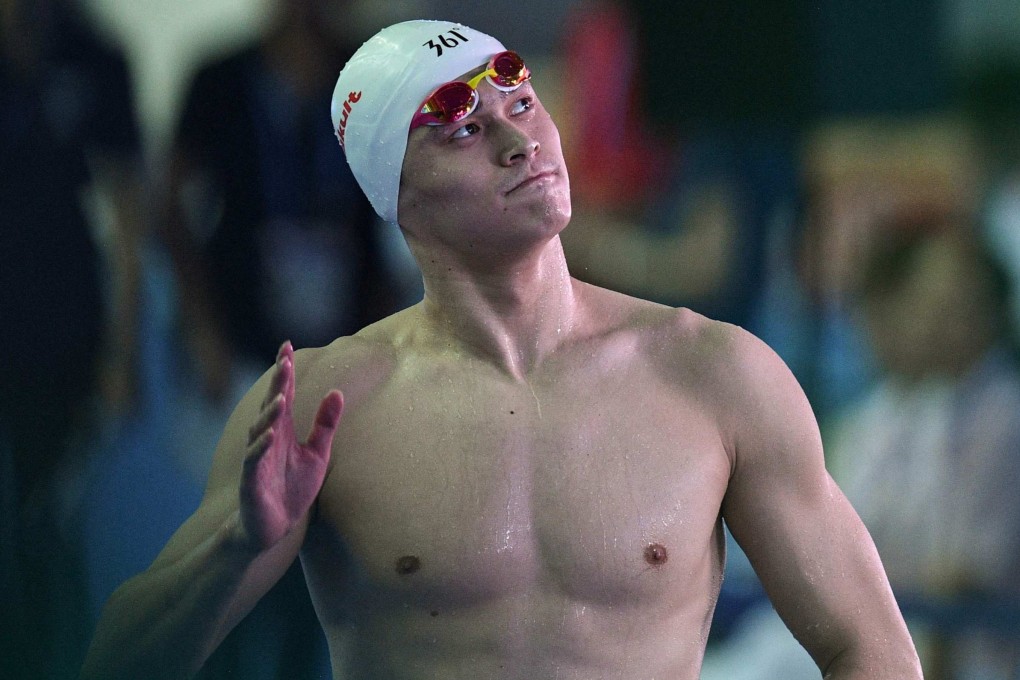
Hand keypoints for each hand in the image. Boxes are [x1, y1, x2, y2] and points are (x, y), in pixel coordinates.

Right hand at [239, 341, 342, 550]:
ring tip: (281, 396)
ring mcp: (258, 459)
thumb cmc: (293, 490)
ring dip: (270, 413)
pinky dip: (261, 447)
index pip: (282, 395)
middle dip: (277, 383)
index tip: (287, 346)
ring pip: (261, 431)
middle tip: (284, 359)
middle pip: (271, 406)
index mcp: (282, 431)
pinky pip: (255, 461)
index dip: (284, 372)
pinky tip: (270, 436)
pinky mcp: (252, 482)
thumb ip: (325, 424)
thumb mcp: (317, 454)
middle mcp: (267, 440)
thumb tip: (337, 392)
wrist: (273, 527)